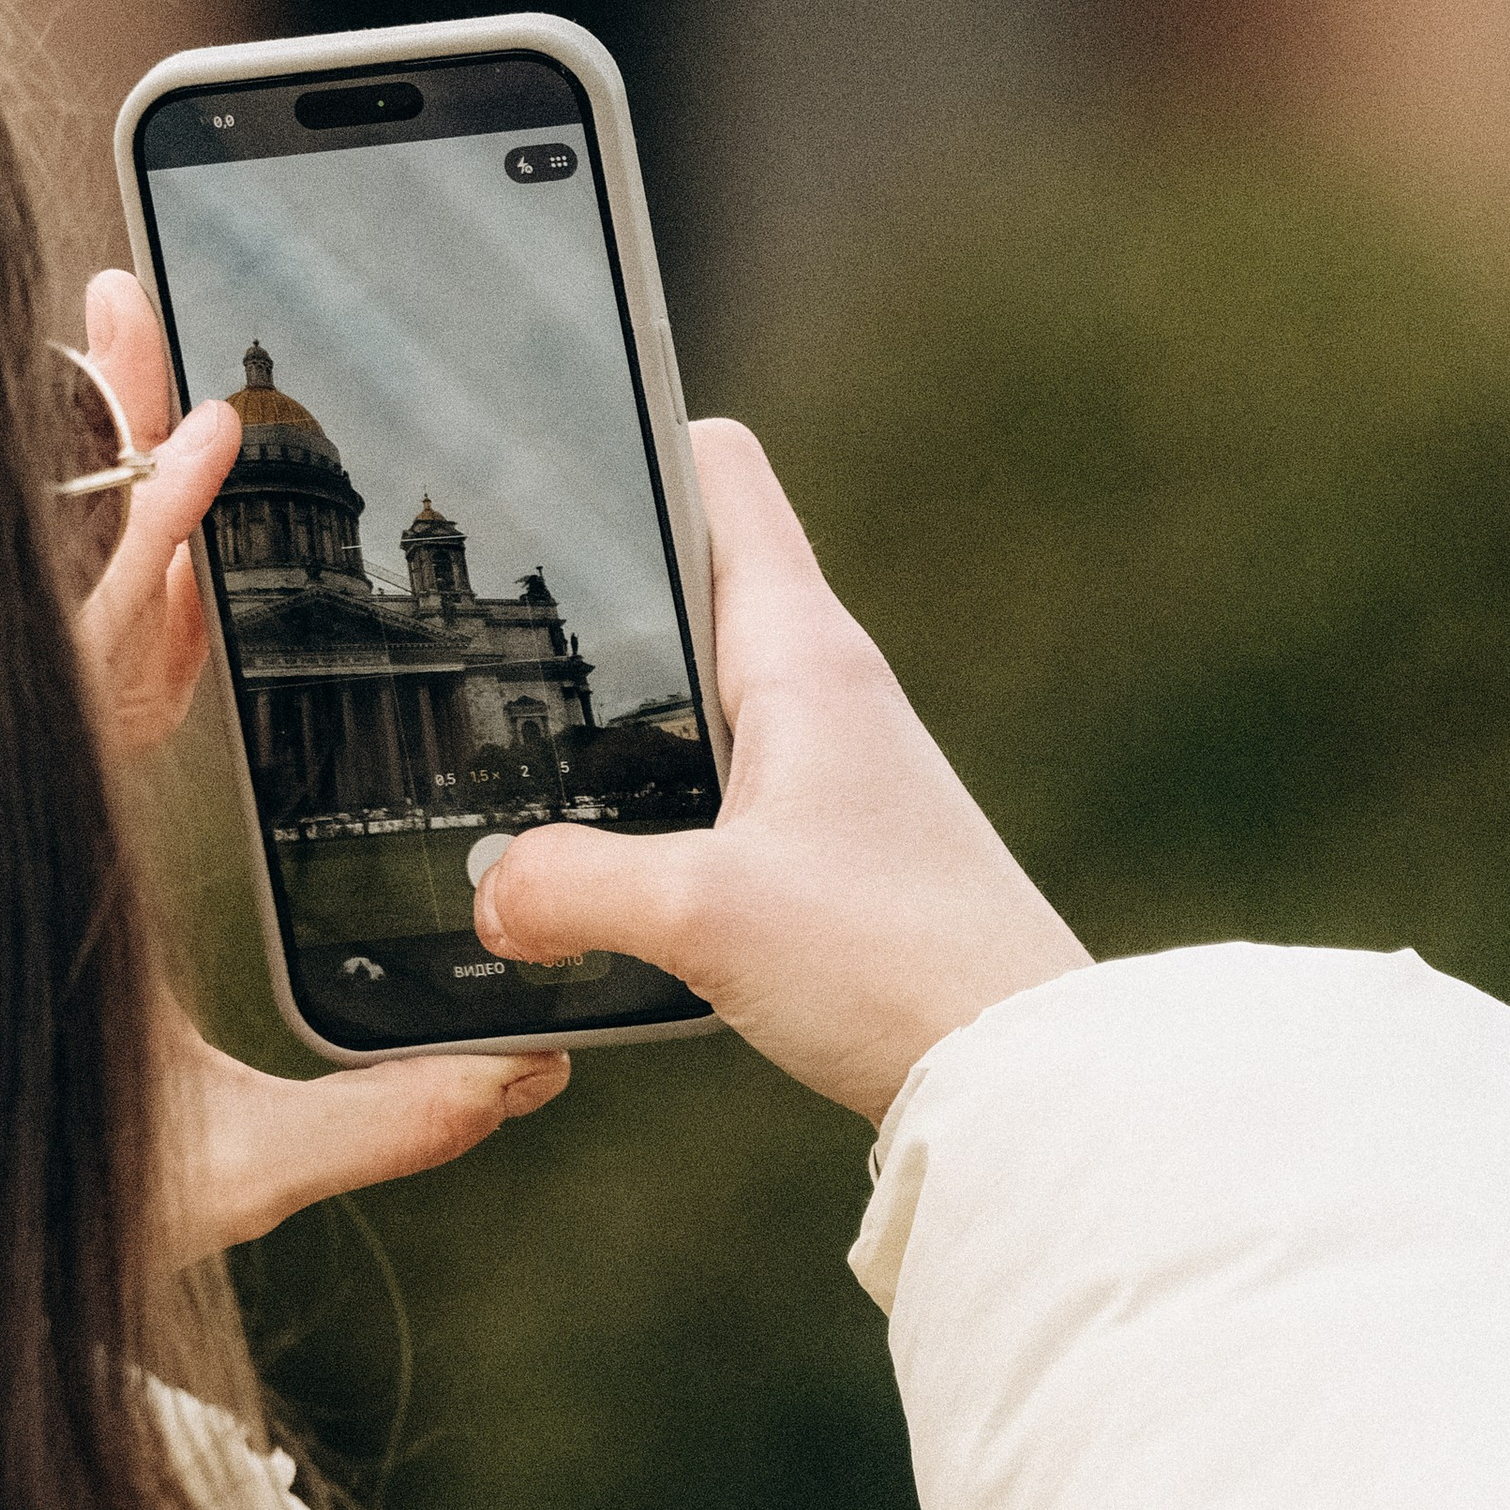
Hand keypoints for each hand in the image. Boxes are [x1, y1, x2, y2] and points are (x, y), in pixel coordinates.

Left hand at [75, 268, 569, 1258]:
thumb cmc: (70, 1213)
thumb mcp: (232, 1168)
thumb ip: (381, 1117)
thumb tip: (526, 1072)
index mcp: (54, 852)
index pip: (97, 667)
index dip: (147, 548)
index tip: (204, 441)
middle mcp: (23, 797)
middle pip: (56, 575)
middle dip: (103, 431)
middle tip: (121, 294)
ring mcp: (9, 785)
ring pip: (44, 591)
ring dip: (88, 464)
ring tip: (116, 328)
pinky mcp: (20, 795)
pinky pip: (61, 650)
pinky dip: (108, 554)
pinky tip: (152, 478)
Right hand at [472, 419, 1086, 1121]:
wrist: (1025, 1073)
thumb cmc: (895, 962)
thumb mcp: (700, 917)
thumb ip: (571, 887)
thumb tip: (490, 891)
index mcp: (799, 650)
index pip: (722, 472)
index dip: (639, 437)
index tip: (550, 452)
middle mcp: (822, 683)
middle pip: (693, 577)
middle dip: (600, 591)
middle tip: (484, 614)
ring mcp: (832, 759)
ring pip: (700, 689)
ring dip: (621, 713)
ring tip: (519, 753)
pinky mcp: (833, 837)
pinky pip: (719, 777)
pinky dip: (655, 797)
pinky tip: (603, 868)